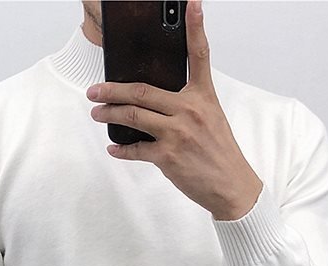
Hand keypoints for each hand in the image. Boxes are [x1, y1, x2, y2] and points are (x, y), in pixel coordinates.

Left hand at [86, 0, 262, 220]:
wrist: (232, 186)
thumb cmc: (220, 153)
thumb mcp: (211, 119)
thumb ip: (187, 105)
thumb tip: (155, 102)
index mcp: (203, 96)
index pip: (199, 55)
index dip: (195, 26)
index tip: (191, 4)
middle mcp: (189, 110)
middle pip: (142, 91)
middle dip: (112, 89)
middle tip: (95, 89)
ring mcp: (177, 133)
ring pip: (133, 116)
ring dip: (109, 113)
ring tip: (97, 112)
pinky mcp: (168, 157)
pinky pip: (136, 149)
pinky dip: (121, 149)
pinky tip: (114, 147)